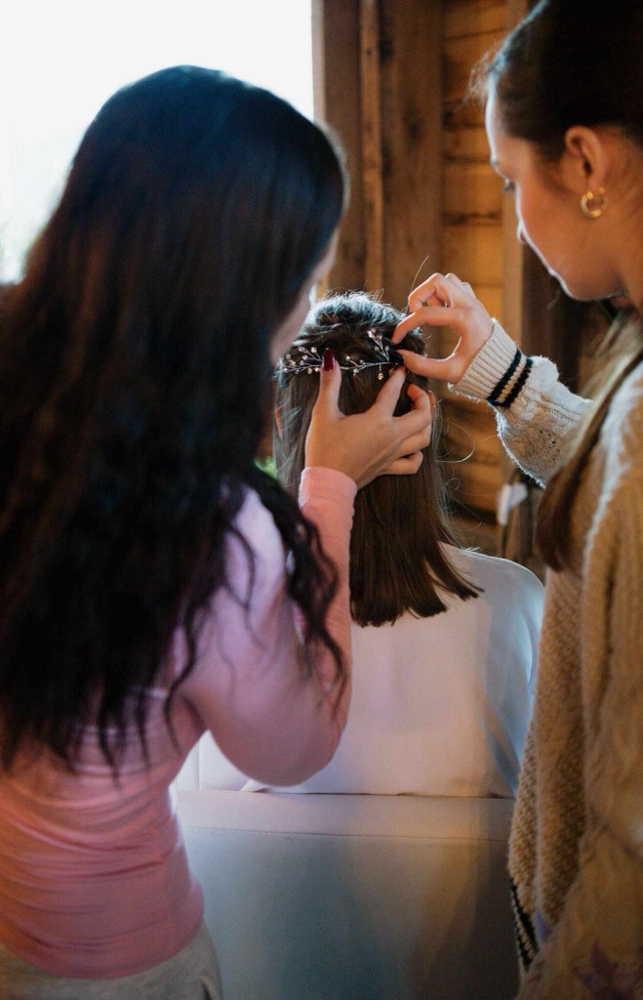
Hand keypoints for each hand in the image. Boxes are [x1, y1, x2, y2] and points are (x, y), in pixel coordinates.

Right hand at [305, 351, 433, 488]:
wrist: (327, 482)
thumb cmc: (324, 448)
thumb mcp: (323, 413)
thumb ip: (329, 385)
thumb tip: (330, 358)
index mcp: (378, 420)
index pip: (394, 392)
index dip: (398, 377)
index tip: (400, 367)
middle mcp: (392, 437)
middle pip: (422, 416)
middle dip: (424, 399)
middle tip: (414, 390)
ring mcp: (393, 454)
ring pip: (423, 438)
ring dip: (427, 423)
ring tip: (422, 413)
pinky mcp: (388, 468)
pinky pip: (413, 464)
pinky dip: (418, 455)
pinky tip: (412, 447)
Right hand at [391, 272, 494, 382]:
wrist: (506, 371)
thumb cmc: (480, 372)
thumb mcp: (449, 373)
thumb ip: (422, 365)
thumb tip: (400, 356)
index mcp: (464, 320)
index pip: (425, 314)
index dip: (405, 326)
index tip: (396, 339)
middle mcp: (470, 305)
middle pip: (437, 281)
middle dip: (419, 295)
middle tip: (416, 315)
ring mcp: (474, 302)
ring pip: (448, 280)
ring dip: (433, 293)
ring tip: (431, 315)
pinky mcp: (475, 305)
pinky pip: (457, 288)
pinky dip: (445, 295)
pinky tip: (442, 313)